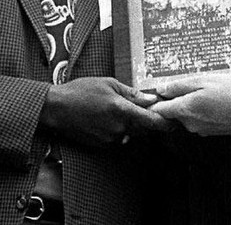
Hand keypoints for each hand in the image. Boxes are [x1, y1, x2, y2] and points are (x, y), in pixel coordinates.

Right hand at [39, 77, 172, 145]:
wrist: (56, 108)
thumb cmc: (80, 91)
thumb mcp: (108, 84)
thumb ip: (131, 93)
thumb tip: (150, 98)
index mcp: (122, 110)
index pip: (152, 122)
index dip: (166, 123)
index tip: (174, 121)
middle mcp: (118, 128)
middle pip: (142, 128)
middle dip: (144, 118)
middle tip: (139, 105)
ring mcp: (110, 139)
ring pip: (130, 132)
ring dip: (129, 122)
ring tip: (112, 107)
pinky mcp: (101, 145)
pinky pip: (117, 137)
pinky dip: (117, 128)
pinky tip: (104, 115)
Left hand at [150, 74, 230, 135]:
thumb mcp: (203, 80)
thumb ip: (179, 86)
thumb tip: (161, 90)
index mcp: (185, 110)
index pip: (158, 110)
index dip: (154, 100)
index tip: (153, 93)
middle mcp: (190, 123)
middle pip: (172, 111)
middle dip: (176, 98)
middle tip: (190, 84)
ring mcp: (200, 129)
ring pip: (186, 114)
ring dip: (191, 103)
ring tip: (206, 91)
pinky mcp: (210, 131)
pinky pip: (198, 119)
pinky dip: (201, 109)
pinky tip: (213, 100)